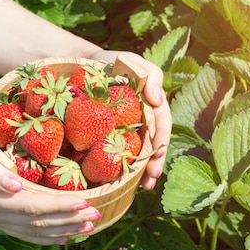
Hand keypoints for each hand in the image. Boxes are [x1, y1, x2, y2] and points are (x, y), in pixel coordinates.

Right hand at [0, 129, 100, 244]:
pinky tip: (65, 236)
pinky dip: (47, 238)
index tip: (84, 202)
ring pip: (34, 231)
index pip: (32, 206)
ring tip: (89, 226)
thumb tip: (14, 185)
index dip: (59, 206)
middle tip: (96, 214)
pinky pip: (25, 234)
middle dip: (68, 219)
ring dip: (63, 230)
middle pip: (37, 222)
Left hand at [89, 50, 171, 189]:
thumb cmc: (115, 64)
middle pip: (152, 146)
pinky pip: (116, 152)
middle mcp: (142, 122)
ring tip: (141, 187)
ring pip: (137, 153)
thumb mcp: (134, 63)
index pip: (161, 127)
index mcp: (151, 108)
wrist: (87, 66)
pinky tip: (118, 181)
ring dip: (141, 172)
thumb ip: (151, 75)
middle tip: (150, 181)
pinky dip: (118, 167)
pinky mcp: (110, 135)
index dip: (161, 143)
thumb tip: (157, 100)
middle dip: (154, 164)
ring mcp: (127, 131)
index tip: (158, 157)